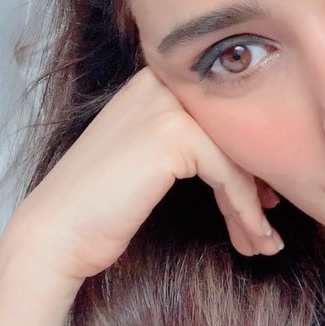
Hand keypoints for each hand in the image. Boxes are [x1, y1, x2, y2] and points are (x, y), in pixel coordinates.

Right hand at [4, 67, 282, 284]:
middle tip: (268, 226)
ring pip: (238, 159)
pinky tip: (254, 238)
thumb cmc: (104, 203)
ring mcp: (168, 106)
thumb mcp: (156, 157)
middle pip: (236, 137)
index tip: (266, 199)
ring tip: (265, 244)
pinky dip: (246, 212)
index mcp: (160, 81)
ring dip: (255, 209)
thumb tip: (257, 161)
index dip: (249, 162)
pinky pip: (230, 176)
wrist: (57, 233)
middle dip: (257, 188)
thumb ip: (198, 143)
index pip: (225, 119)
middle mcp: (165, 84)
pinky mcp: (174, 135)